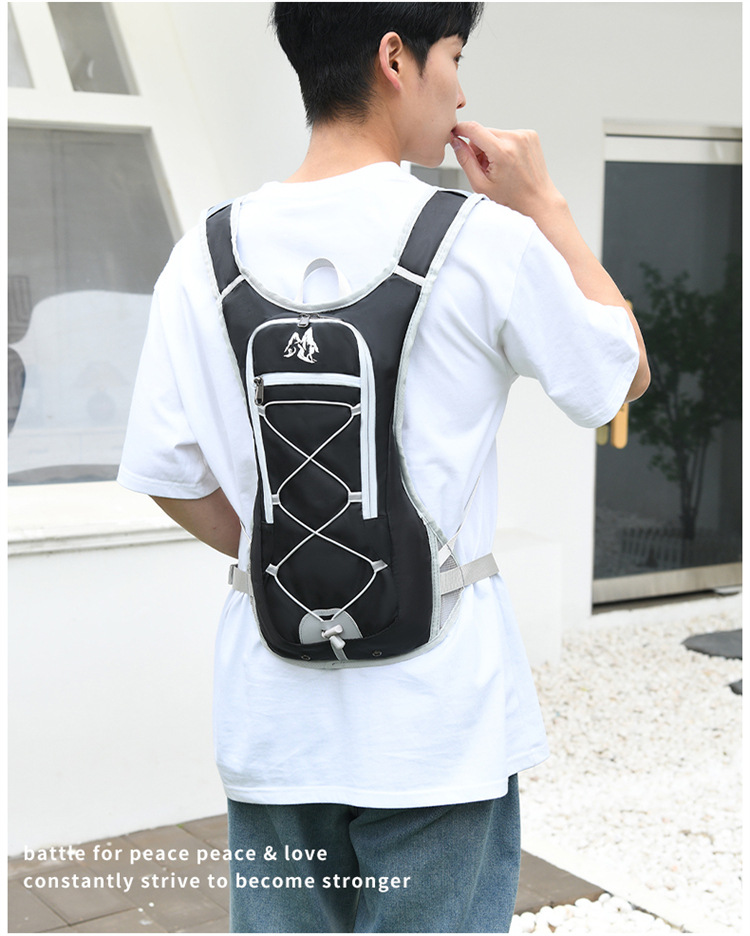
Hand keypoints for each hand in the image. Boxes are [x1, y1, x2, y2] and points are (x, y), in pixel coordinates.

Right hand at [450, 121, 564, 220]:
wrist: (537, 201)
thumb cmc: (511, 199)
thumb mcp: (481, 185)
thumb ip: (465, 160)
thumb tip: (456, 142)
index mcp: (503, 152)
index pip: (474, 129)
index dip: (460, 129)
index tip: (454, 133)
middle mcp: (516, 139)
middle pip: (484, 132)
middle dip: (479, 147)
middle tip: (485, 168)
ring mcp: (525, 135)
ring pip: (495, 134)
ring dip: (491, 147)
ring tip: (499, 168)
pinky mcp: (530, 135)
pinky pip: (507, 135)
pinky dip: (503, 146)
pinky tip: (508, 163)